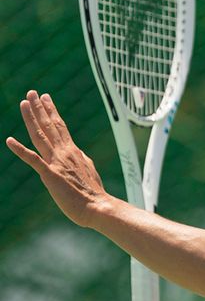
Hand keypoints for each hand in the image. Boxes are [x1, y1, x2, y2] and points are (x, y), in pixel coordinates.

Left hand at [6, 90, 108, 227]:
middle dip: (41, 108)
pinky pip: (33, 160)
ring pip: (41, 136)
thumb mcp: (89, 172)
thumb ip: (81, 162)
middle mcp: (64, 153)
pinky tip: (9, 141)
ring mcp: (57, 163)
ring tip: (25, 103)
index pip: (61, 128)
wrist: (99, 207)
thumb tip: (79, 154)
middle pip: (50, 126)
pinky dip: (21, 150)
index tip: (46, 99)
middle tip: (33, 92)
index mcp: (73, 153)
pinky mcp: (50, 175)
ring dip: (32, 119)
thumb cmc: (94, 196)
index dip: (52, 112)